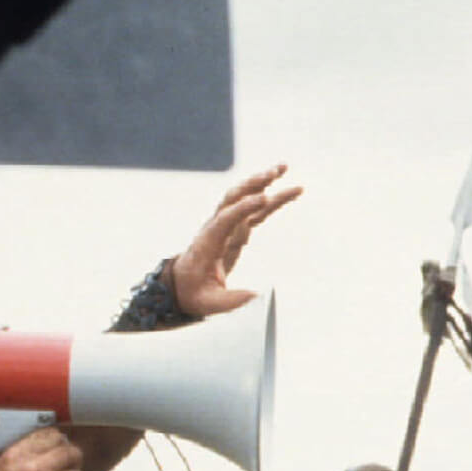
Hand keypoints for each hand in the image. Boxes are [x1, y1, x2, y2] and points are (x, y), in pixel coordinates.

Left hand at [170, 164, 301, 317]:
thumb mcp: (210, 303)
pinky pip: (256, 210)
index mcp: (207, 243)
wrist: (181, 285)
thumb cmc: (193, 293)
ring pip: (244, 198)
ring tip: (283, 167)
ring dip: (262, 182)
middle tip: (273, 173)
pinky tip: (290, 191)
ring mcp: (226, 226)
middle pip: (233, 198)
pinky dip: (272, 199)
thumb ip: (234, 300)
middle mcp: (216, 228)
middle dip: (252, 184)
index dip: (244, 208)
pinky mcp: (236, 229)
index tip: (264, 198)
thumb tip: (260, 297)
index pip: (225, 219)